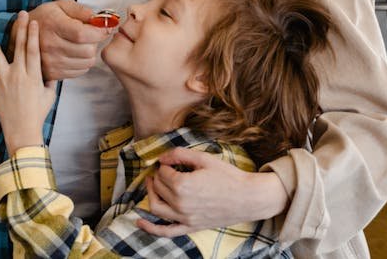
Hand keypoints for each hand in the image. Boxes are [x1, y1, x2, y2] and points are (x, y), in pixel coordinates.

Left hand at [0, 11, 56, 153]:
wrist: (22, 130)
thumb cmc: (38, 114)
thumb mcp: (50, 95)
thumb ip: (50, 80)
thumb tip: (52, 70)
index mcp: (33, 75)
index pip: (34, 50)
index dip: (33, 34)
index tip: (33, 21)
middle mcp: (18, 75)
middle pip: (19, 47)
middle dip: (20, 29)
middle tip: (21, 13)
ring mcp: (4, 80)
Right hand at [21, 0, 108, 80]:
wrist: (22, 36)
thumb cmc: (45, 18)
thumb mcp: (61, 6)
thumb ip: (82, 10)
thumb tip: (101, 19)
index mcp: (53, 25)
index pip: (83, 34)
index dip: (99, 32)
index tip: (104, 28)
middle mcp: (51, 45)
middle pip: (88, 50)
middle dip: (95, 42)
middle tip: (90, 35)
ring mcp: (51, 61)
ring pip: (87, 62)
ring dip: (89, 53)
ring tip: (81, 44)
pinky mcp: (53, 73)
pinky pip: (80, 71)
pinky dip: (82, 63)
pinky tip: (75, 54)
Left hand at [137, 148, 289, 235]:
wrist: (248, 198)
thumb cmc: (228, 176)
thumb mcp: (203, 158)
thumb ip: (179, 154)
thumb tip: (161, 157)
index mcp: (182, 185)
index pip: (162, 173)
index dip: (165, 165)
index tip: (172, 162)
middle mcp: (180, 204)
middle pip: (158, 188)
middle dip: (158, 177)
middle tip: (165, 170)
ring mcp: (184, 218)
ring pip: (156, 207)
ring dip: (151, 194)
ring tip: (153, 185)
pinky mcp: (190, 227)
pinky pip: (166, 232)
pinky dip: (150, 228)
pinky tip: (139, 222)